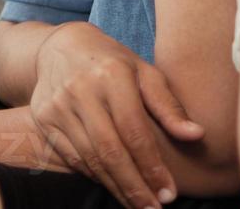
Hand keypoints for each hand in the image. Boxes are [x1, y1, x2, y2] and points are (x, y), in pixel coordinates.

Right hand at [30, 22, 204, 208]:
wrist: (62, 46)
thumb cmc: (113, 61)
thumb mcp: (144, 72)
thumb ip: (168, 105)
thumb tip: (196, 135)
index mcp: (111, 74)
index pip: (134, 129)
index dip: (151, 165)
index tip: (169, 192)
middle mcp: (81, 89)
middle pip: (110, 150)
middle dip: (135, 186)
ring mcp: (58, 105)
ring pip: (90, 158)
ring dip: (116, 187)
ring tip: (138, 205)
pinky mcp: (43, 118)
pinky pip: (73, 157)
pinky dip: (95, 176)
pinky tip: (114, 186)